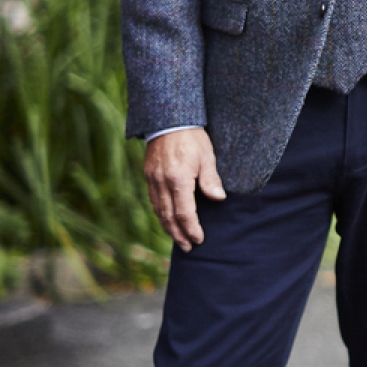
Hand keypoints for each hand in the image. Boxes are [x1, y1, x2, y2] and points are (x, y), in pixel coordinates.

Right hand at [144, 127, 225, 250]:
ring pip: (159, 211)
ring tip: (178, 239)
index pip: (184, 213)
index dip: (192, 229)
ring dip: (168, 227)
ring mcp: (152, 179)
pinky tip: (167, 220)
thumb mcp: (207, 156)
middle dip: (178, 235)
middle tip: (188, 247)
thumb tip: (218, 199)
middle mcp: (162, 182)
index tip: (199, 239)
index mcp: (178, 179)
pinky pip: (153, 200)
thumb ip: (211, 179)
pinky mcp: (149, 175)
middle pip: (168, 217)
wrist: (168, 119)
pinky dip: (161, 214)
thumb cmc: (192, 137)